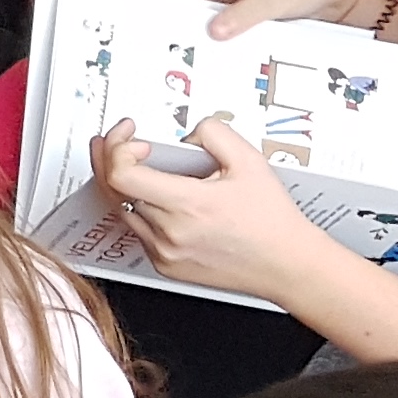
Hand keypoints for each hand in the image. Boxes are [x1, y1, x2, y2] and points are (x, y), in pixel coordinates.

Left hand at [93, 116, 341, 302]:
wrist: (287, 264)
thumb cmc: (273, 220)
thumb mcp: (249, 160)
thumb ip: (213, 133)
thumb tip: (185, 132)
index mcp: (189, 205)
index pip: (123, 175)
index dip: (119, 148)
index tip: (132, 136)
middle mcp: (171, 232)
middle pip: (115, 190)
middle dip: (110, 157)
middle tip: (116, 141)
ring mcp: (165, 252)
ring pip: (122, 210)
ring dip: (122, 184)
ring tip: (133, 163)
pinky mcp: (166, 265)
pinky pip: (138, 230)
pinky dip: (139, 208)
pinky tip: (154, 195)